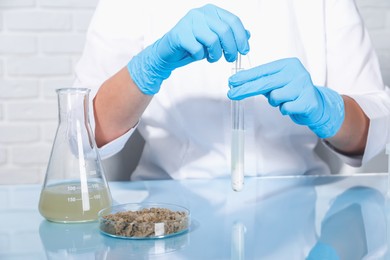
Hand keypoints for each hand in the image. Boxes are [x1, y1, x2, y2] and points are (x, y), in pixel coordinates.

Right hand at [127, 4, 249, 94]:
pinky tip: (196, 55)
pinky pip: (197, 49)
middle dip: (231, 49)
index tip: (244, 50)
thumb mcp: (214, 40)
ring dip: (215, 54)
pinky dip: (199, 56)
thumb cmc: (192, 45)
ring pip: (212, 41)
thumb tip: (248, 34)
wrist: (169, 52)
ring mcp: (189, 22)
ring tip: (211, 58)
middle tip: (230, 59)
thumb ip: (230, 35)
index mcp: (211, 11)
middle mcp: (200, 13)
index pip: (233, 21)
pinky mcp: (179, 34)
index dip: (241, 37)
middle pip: (224, 31)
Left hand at [227, 57, 343, 137]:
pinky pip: (285, 108)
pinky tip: (292, 106)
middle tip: (232, 94)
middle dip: (246, 89)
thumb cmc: (292, 92)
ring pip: (275, 97)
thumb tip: (237, 83)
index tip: (232, 82)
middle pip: (265, 83)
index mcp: (288, 64)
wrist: (316, 105)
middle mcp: (297, 72)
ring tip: (284, 100)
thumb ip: (261, 81)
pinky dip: (285, 110)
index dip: (246, 77)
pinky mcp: (308, 101)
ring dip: (275, 102)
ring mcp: (304, 86)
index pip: (262, 71)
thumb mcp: (277, 83)